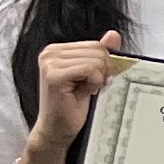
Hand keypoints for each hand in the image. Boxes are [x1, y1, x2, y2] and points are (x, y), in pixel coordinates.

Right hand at [26, 31, 131, 159]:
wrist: (58, 129)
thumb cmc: (74, 104)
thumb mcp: (92, 75)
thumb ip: (101, 54)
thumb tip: (114, 35)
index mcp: (57, 50)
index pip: (97, 45)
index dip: (104, 64)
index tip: (94, 80)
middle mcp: (50, 53)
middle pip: (98, 50)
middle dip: (102, 71)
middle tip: (89, 87)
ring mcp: (49, 63)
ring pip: (96, 60)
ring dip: (97, 79)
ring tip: (83, 91)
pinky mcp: (53, 76)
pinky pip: (90, 69)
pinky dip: (93, 83)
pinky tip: (81, 93)